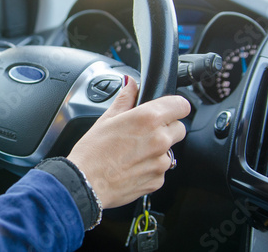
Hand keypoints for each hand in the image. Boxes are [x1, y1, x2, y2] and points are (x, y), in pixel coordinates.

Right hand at [67, 77, 189, 208]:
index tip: (167, 109)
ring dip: (158, 149)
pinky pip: (161, 169)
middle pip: (179, 128)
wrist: (85, 184)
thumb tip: (131, 84)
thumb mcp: (106, 119)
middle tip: (143, 132)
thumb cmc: (92, 152)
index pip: (181, 105)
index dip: (174, 106)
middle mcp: (160, 139)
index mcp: (148, 118)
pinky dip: (150, 167)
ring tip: (133, 152)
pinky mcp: (158, 180)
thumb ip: (125, 98)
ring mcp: (161, 162)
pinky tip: (132, 166)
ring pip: (170, 150)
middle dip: (166, 128)